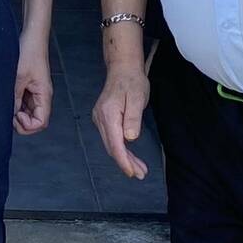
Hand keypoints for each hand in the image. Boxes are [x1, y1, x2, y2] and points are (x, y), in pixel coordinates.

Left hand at [14, 39, 52, 134]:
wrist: (31, 36)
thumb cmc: (30, 52)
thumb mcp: (19, 77)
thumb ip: (14, 98)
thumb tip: (9, 115)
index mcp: (44, 95)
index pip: (41, 122)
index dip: (28, 125)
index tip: (16, 116)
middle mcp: (41, 96)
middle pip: (34, 120)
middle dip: (20, 121)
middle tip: (7, 113)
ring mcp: (34, 92)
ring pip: (27, 112)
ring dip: (16, 112)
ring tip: (5, 103)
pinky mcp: (28, 87)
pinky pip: (22, 102)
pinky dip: (14, 104)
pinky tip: (6, 97)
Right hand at [92, 61, 150, 180]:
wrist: (123, 69)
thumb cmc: (133, 82)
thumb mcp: (137, 98)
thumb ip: (134, 118)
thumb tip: (130, 138)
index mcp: (108, 114)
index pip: (115, 144)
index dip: (124, 161)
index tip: (133, 173)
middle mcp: (100, 118)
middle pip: (112, 147)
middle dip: (126, 163)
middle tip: (141, 174)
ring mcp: (100, 119)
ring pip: (111, 144)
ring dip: (124, 158)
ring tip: (140, 169)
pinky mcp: (103, 119)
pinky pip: (111, 139)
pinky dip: (121, 149)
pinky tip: (131, 156)